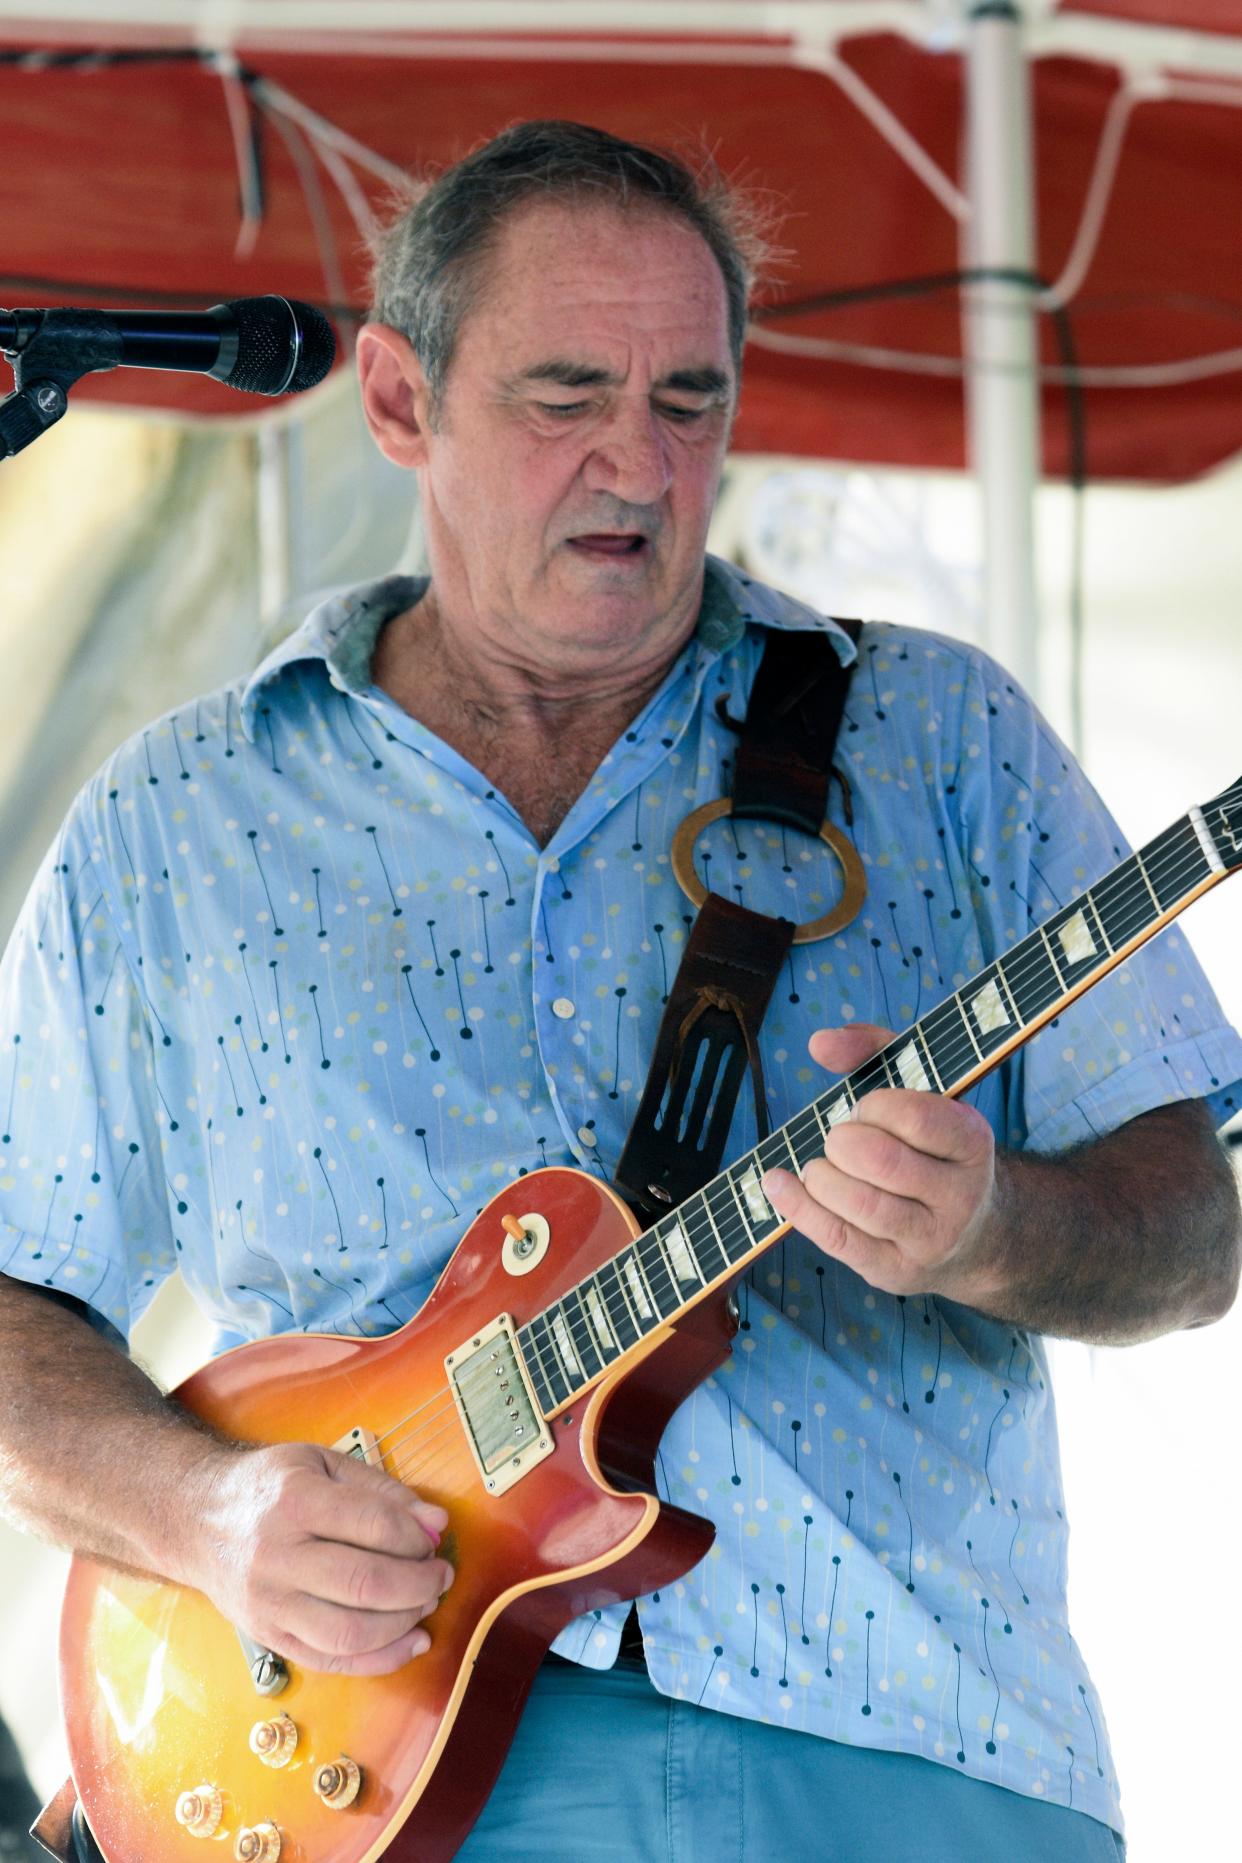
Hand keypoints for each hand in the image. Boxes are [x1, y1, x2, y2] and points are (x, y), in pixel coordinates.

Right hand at [184, 1440, 452, 1676]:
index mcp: (294, 1501)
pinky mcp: (269, 1636)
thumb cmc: (268, 1487)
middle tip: (440, 1575)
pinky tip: (410, 1641)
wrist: (197, 1520)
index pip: (373, 1525)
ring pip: (350, 1632)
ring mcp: (270, 1604)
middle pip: (366, 1583)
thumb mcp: (321, 1463)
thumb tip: (436, 1522)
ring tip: (425, 1603)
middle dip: (419, 1584)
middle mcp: (277, 1556)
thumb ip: (381, 1490)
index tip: (433, 1538)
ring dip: (404, 1623)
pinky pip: (332, 1661)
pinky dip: (380, 1659)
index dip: (416, 1537)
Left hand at [761, 1022, 1000, 1303]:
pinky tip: (778, 1184)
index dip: (873, 1107)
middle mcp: (960, 1195)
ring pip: (859, 1204)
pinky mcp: (895, 1271)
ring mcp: (929, 1240)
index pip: (914, 1117)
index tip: (864, 1108)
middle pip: (882, 1162)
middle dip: (842, 1142)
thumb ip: (872, 1050)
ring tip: (820, 1166)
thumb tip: (818, 1043)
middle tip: (839, 1139)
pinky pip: (837, 1239)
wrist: (974, 1234)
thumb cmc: (931, 1147)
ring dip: (820, 1175)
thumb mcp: (920, 1090)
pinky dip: (798, 1207)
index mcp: (972, 1141)